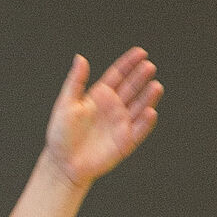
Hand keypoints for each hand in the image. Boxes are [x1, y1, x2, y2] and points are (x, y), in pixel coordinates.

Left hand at [43, 46, 161, 189]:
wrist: (62, 163)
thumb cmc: (61, 134)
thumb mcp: (65, 104)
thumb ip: (75, 81)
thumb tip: (80, 58)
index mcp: (100, 95)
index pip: (118, 75)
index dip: (129, 64)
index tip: (140, 52)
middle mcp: (114, 107)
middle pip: (132, 88)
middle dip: (141, 77)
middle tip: (149, 67)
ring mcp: (121, 123)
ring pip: (139, 106)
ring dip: (148, 97)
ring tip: (156, 86)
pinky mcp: (125, 142)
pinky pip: (139, 130)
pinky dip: (146, 122)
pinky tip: (150, 112)